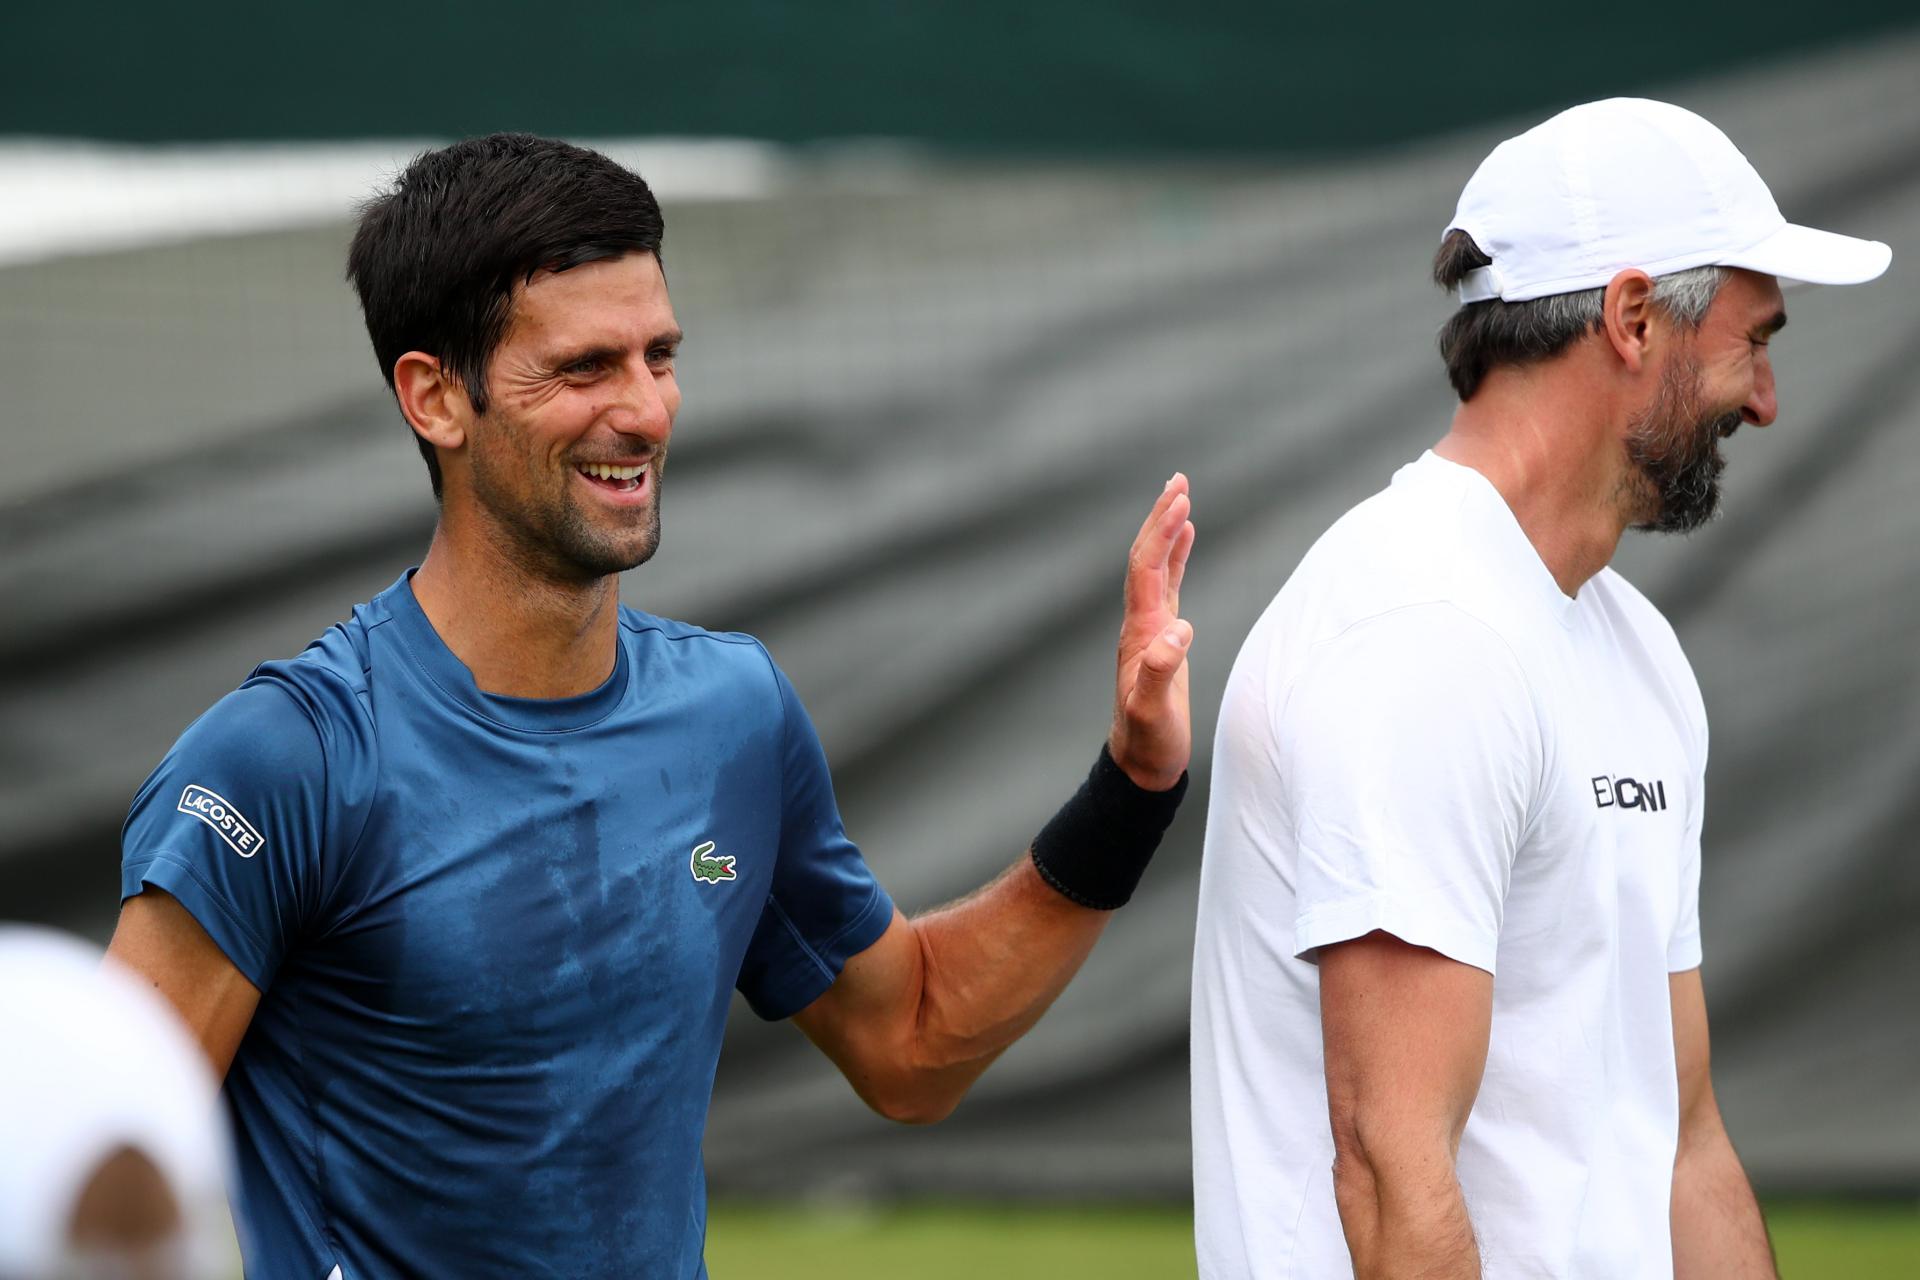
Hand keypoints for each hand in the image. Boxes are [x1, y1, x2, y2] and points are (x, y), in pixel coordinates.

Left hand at [1109, 473, 1194, 790]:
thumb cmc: (1148, 743)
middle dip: (1161, 517)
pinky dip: (1175, 556)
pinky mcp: (1162, 638)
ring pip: (1155, 566)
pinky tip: (1185, 536)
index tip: (1180, 500)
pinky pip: (1167, 585)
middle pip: (1146, 558)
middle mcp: (1140, 624)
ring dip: (1167, 529)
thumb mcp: (1152, 713)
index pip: (1147, 570)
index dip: (1162, 533)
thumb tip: (1179, 630)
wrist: (1140, 764)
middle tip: (1178, 479)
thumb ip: (1160, 672)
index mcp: (1140, 634)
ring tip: (1180, 493)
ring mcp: (1150, 629)